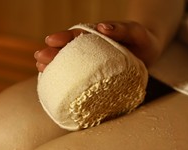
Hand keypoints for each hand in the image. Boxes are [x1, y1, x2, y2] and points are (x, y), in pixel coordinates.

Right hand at [34, 21, 162, 71]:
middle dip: (52, 53)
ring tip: (41, 70)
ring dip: (55, 66)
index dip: (63, 38)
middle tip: (39, 59)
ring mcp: (92, 62)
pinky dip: (68, 80)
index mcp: (96, 35)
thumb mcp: (135, 31)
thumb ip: (121, 29)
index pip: (76, 35)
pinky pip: (80, 76)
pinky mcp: (96, 74)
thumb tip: (103, 27)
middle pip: (68, 49)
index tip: (49, 41)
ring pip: (70, 63)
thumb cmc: (142, 39)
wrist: (148, 51)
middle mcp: (91, 48)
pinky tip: (56, 86)